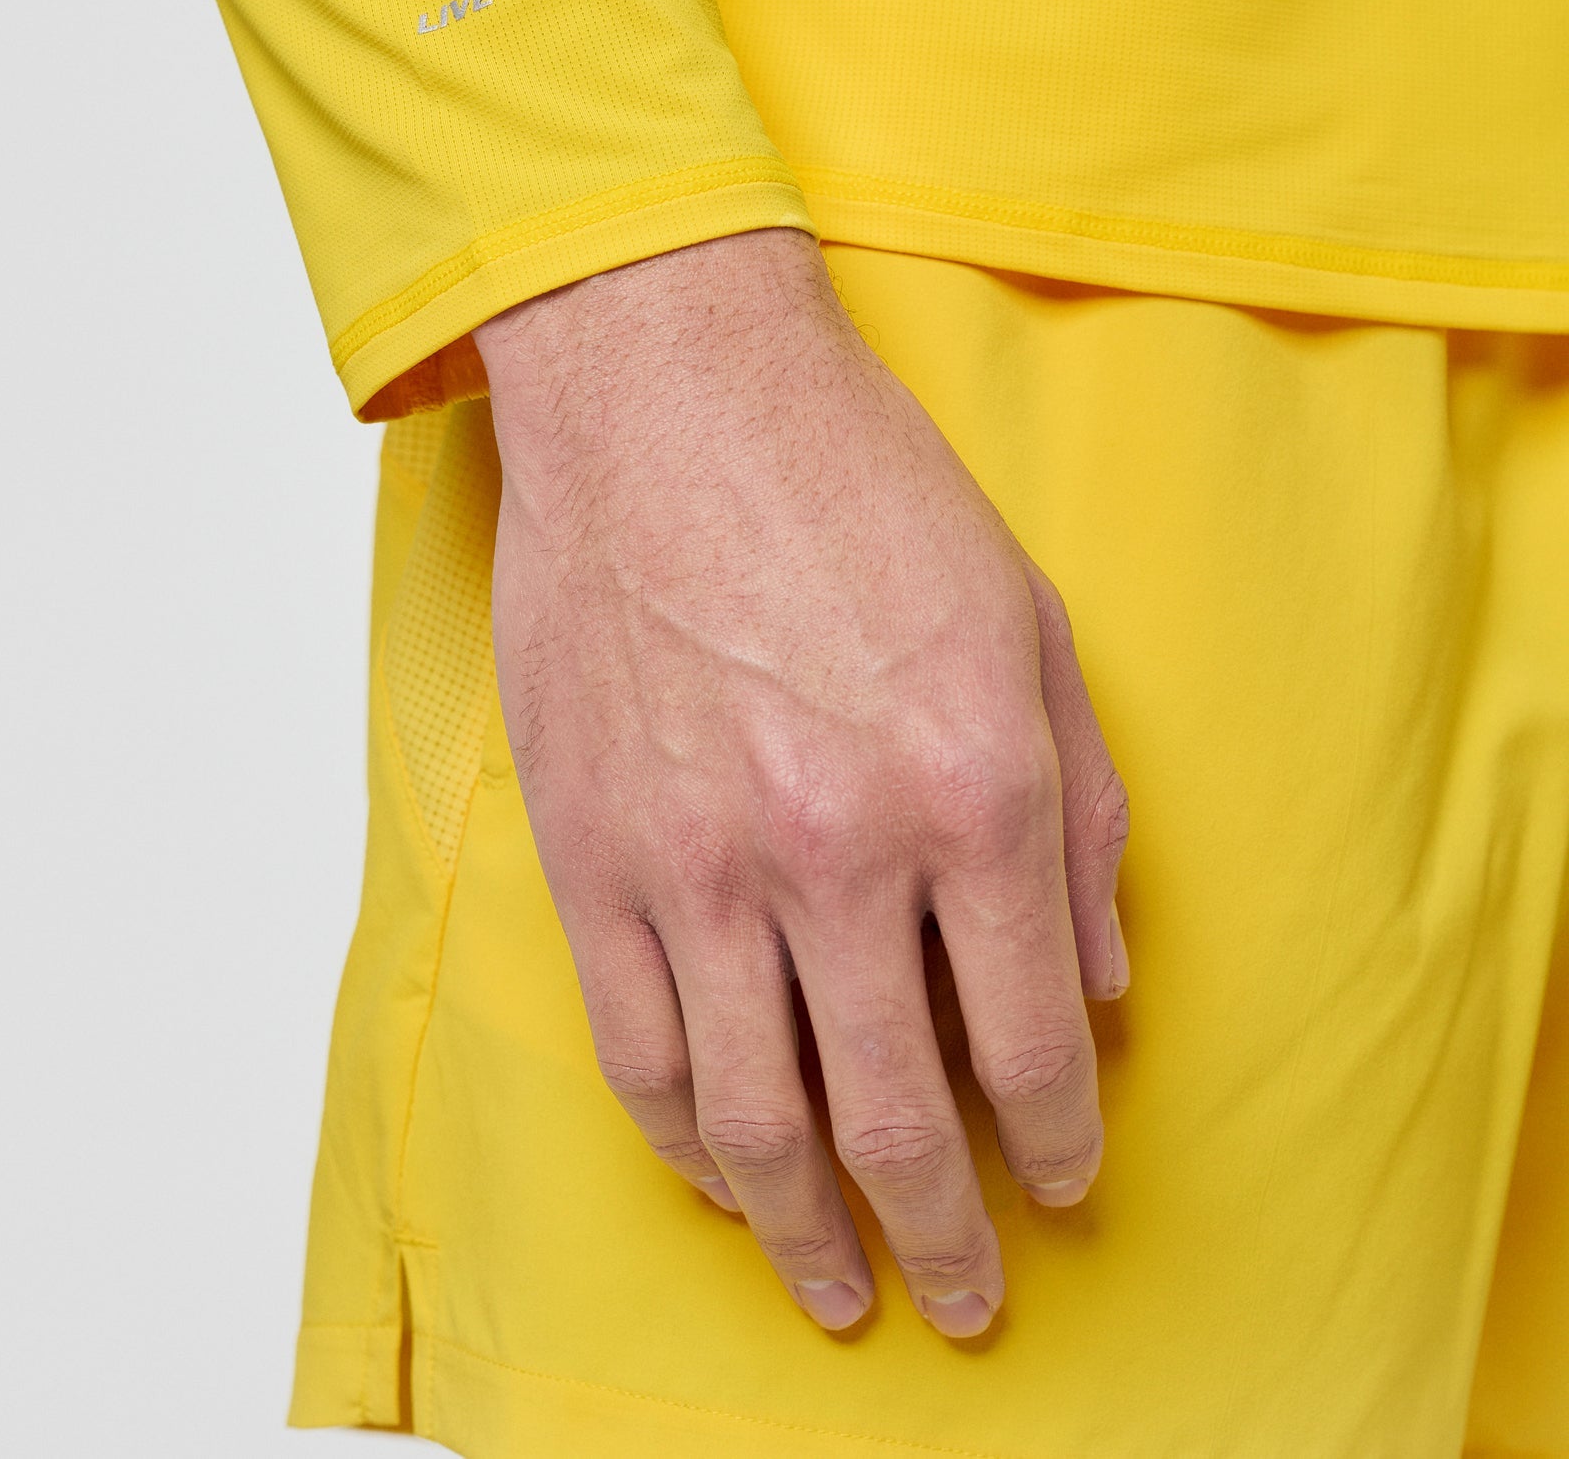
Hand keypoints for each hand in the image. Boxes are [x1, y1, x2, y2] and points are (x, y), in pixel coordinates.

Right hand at [476, 229, 1128, 1336]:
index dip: (1064, 1142)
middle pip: (903, 1120)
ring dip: (808, 1236)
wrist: (671, 397)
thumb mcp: (1031, 626)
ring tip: (838, 1288)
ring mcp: (702, 866)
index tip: (1068, 1185)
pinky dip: (684, 1146)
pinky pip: (638, 1054)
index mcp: (973, 789)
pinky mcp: (592, 856)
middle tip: (966, 1296)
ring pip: (758, 1123)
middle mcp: (842, 853)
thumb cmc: (857, 491)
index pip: (1036, 1041)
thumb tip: (1102, 989)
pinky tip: (722, 1178)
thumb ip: (1082, 816)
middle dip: (949, 1239)